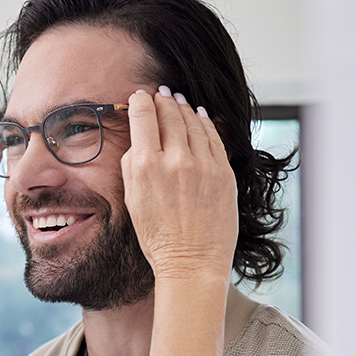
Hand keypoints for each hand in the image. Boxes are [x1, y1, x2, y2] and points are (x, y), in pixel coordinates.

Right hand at [120, 88, 236, 282]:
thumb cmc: (158, 236)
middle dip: (162, 100)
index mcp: (145, 166)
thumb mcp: (132, 200)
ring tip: (177, 101)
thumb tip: (138, 138)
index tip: (139, 97)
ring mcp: (203, 165)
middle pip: (169, 113)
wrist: (191, 262)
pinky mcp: (223, 172)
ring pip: (192, 121)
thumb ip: (131, 165)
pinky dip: (204, 122)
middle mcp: (174, 160)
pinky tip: (199, 115)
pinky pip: (213, 136)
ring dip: (183, 107)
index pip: (143, 116)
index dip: (140, 101)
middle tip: (159, 93)